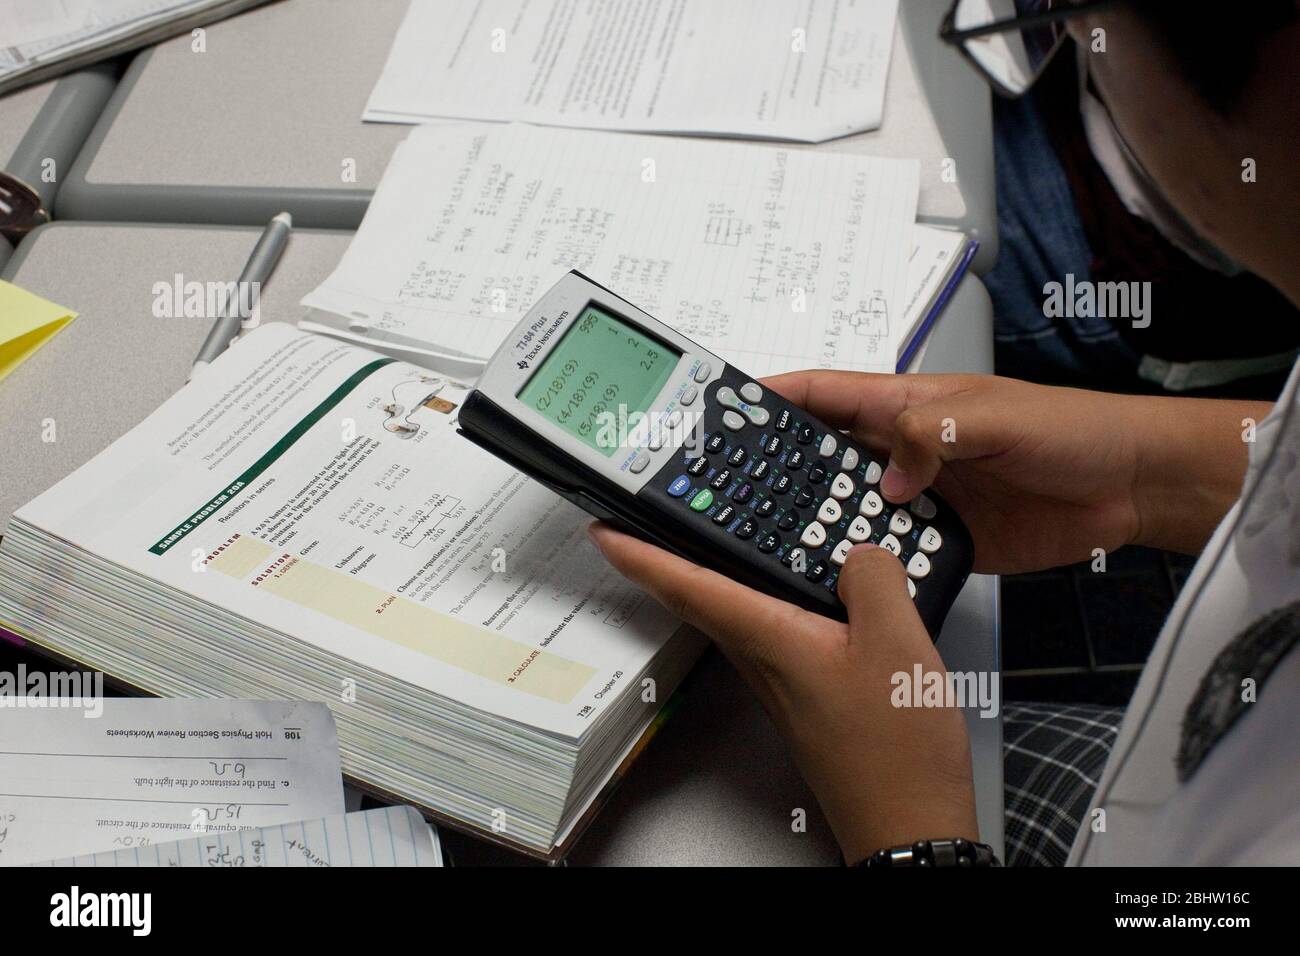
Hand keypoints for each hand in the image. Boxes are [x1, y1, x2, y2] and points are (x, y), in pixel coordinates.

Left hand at [589, 524, 978, 863]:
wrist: (906, 824)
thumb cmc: (895, 750)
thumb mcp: (896, 644)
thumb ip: (872, 582)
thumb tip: (857, 554)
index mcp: (770, 640)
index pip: (688, 586)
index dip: (640, 555)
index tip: (604, 531)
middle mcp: (764, 662)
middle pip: (703, 598)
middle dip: (670, 557)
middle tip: (651, 523)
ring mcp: (782, 682)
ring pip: (740, 614)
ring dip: (721, 574)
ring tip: (724, 538)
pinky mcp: (807, 695)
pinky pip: (779, 631)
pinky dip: (777, 599)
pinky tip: (806, 589)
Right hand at [762, 371, 1262, 571]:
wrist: (1127, 488)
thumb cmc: (1068, 430)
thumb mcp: (992, 417)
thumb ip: (929, 435)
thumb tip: (884, 480)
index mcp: (906, 404)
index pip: (825, 394)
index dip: (773, 397)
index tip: (723, 409)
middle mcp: (902, 449)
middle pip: (823, 455)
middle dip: (778, 467)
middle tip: (732, 490)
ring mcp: (918, 496)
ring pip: (847, 507)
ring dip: (817, 521)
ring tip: (771, 540)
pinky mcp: (939, 539)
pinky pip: (886, 550)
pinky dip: (862, 561)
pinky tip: (836, 575)